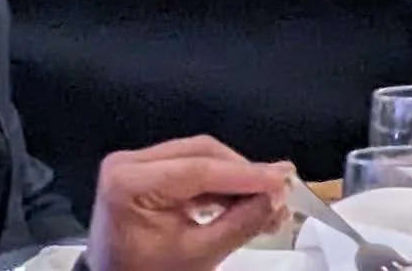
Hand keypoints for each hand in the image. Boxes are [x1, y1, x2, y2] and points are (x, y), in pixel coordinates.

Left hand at [87, 137, 287, 270]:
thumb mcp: (197, 255)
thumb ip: (240, 223)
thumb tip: (277, 197)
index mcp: (129, 181)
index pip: (198, 169)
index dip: (247, 175)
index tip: (283, 180)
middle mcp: (128, 163)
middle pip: (202, 155)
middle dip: (245, 175)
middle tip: (281, 191)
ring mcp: (136, 166)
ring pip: (201, 160)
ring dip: (237, 181)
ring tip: (270, 202)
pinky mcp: (146, 174)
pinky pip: (191, 171)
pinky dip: (220, 186)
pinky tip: (246, 201)